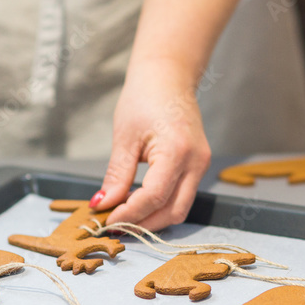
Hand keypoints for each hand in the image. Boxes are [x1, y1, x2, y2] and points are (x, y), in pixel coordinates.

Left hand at [93, 59, 211, 231]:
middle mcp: (196, 161)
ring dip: (153, 219)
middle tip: (115, 227)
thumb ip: (116, 175)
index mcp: (177, 151)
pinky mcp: (199, 165)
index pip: (154, 197)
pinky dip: (161, 206)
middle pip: (173, 211)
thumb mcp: (124, 137)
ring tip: (125, 218)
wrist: (168, 77)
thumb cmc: (144, 98)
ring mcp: (201, 164)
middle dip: (143, 225)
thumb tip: (102, 205)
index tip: (107, 221)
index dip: (130, 214)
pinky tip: (139, 204)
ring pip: (180, 208)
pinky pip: (182, 196)